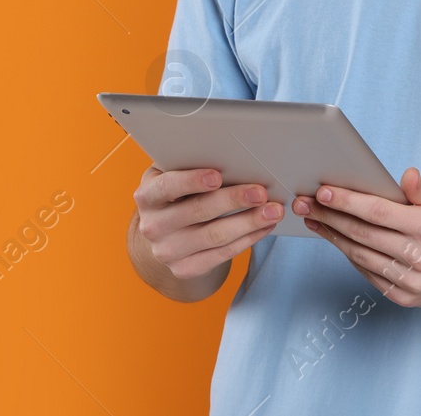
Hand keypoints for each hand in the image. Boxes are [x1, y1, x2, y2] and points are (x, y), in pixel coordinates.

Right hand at [132, 165, 282, 279]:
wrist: (164, 231)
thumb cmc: (176, 192)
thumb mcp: (172, 173)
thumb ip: (189, 164)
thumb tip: (229, 152)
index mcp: (148, 196)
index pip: (167, 187)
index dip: (191, 181)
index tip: (217, 176)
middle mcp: (153, 225)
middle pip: (198, 211)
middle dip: (233, 200)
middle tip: (261, 192)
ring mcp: (167, 251)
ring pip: (215, 236)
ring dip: (249, 222)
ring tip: (273, 211)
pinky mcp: (184, 269)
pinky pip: (222, 254)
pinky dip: (248, 239)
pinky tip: (264, 227)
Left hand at [292, 167, 420, 307]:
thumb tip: (405, 175)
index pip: (378, 212)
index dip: (347, 201)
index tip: (322, 192)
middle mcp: (420, 258)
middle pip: (363, 235)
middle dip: (329, 217)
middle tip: (303, 204)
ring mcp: (413, 282)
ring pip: (361, 256)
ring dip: (333, 237)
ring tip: (314, 220)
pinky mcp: (407, 298)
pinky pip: (370, 274)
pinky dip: (351, 256)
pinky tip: (338, 240)